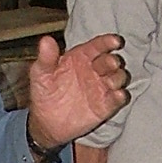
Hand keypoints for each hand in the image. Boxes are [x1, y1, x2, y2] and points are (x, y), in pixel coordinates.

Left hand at [26, 34, 127, 150]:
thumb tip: (46, 40)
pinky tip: (118, 95)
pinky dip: (120, 97)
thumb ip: (46, 58)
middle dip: (113, 61)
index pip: (98, 46)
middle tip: (111, 63)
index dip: (108, 42)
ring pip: (118, 78)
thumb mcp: (41, 74)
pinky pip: (117, 99)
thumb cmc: (45, 92)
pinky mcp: (105, 105)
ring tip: (110, 82)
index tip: (115, 42)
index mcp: (81, 57)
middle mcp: (95, 70)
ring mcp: (101, 87)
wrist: (46, 122)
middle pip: (111, 61)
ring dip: (118, 78)